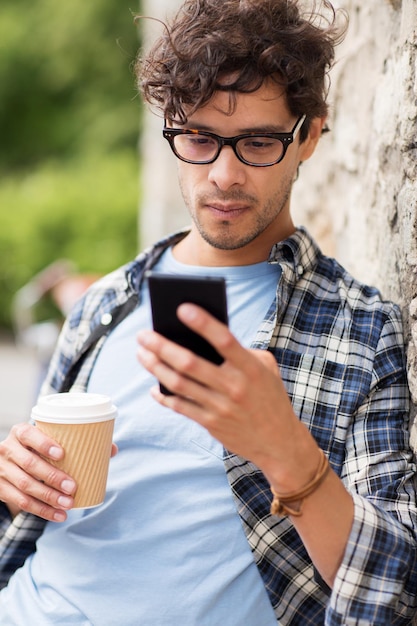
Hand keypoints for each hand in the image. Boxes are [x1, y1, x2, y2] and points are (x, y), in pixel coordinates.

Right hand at [0, 423, 117, 521]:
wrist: (8, 462)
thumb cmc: (37, 449)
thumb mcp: (49, 441)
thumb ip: (78, 443)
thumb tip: (112, 449)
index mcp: (20, 432)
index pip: (28, 434)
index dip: (44, 443)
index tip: (62, 454)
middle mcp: (7, 449)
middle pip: (29, 464)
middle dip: (52, 477)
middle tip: (72, 487)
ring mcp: (1, 470)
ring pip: (24, 486)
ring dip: (48, 498)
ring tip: (68, 504)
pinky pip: (20, 502)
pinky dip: (41, 511)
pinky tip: (58, 515)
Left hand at [137, 303, 317, 487]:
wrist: (279, 442)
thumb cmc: (269, 397)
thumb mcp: (266, 368)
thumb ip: (241, 351)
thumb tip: (202, 338)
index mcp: (251, 368)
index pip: (224, 340)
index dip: (203, 323)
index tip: (181, 308)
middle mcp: (235, 387)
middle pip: (190, 363)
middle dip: (161, 346)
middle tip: (143, 334)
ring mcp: (221, 407)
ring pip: (178, 384)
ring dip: (155, 366)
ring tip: (142, 353)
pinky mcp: (211, 424)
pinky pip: (180, 406)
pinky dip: (163, 396)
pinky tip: (153, 386)